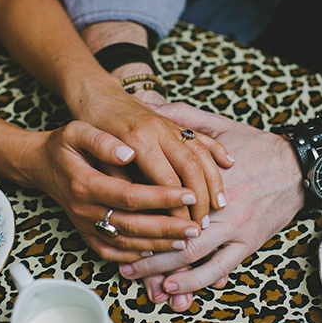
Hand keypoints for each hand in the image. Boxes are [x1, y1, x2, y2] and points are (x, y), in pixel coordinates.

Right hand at [21, 120, 207, 262]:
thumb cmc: (63, 145)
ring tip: (187, 238)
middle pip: (132, 225)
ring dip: (158, 244)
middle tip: (197, 225)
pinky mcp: (86, 234)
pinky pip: (112, 251)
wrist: (39, 165)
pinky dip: (137, 255)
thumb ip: (100, 140)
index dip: (161, 197)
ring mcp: (85, 225)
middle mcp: (84, 209)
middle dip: (167, 227)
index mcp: (85, 183)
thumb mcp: (76, 131)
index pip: (130, 194)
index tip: (189, 193)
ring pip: (126, 242)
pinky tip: (159, 249)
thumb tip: (127, 152)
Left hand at [73, 79, 232, 226]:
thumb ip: (116, 175)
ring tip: (218, 208)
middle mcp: (161, 131)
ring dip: (213, 182)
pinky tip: (228, 167)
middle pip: (191, 170)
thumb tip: (133, 207)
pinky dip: (218, 152)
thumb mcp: (94, 151)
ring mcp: (172, 126)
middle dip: (200, 201)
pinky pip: (205, 138)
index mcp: (140, 139)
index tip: (179, 230)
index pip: (167, 182)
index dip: (175, 209)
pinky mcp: (176, 122)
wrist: (96, 92)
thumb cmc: (92, 123)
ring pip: (202, 155)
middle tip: (202, 226)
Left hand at [118, 103, 304, 308]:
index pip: (165, 196)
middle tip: (117, 258)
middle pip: (173, 232)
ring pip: (192, 256)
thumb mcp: (219, 125)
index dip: (137, 210)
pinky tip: (175, 289)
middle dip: (143, 249)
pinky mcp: (248, 243)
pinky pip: (220, 269)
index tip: (114, 216)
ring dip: (162, 272)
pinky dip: (195, 281)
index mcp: (205, 176)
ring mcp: (234, 227)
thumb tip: (149, 105)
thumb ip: (183, 118)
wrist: (299, 165)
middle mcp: (218, 205)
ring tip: (137, 278)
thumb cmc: (256, 145)